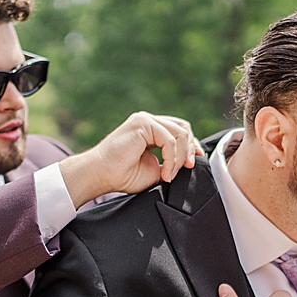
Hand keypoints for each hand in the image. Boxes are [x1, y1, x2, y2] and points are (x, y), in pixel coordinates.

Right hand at [60, 112, 201, 206]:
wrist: (102, 175)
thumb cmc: (123, 175)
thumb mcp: (156, 170)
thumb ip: (171, 163)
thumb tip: (189, 164)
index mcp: (151, 131)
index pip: (179, 131)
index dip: (191, 145)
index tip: (194, 163)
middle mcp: (148, 122)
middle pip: (182, 127)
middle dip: (190, 148)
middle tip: (188, 168)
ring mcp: (145, 120)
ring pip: (179, 133)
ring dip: (180, 157)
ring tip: (171, 175)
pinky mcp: (142, 123)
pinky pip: (168, 139)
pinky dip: (171, 158)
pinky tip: (165, 173)